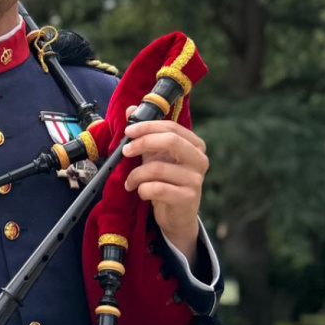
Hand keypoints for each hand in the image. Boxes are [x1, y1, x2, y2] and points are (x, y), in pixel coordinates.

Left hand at [122, 106, 208, 263]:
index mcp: (194, 145)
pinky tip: (140, 191)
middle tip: (125, 151)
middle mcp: (199, 160)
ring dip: (135, 174)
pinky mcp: (187, 197)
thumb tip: (130, 110)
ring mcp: (196, 179)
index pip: (171, 127)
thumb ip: (144, 133)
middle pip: (170, 141)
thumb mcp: (155, 155)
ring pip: (157, 168)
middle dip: (142, 143)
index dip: (147, 126)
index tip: (128, 132)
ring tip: (129, 181)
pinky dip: (141, 189)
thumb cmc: (166, 181)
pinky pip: (156, 188)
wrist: (177, 215)